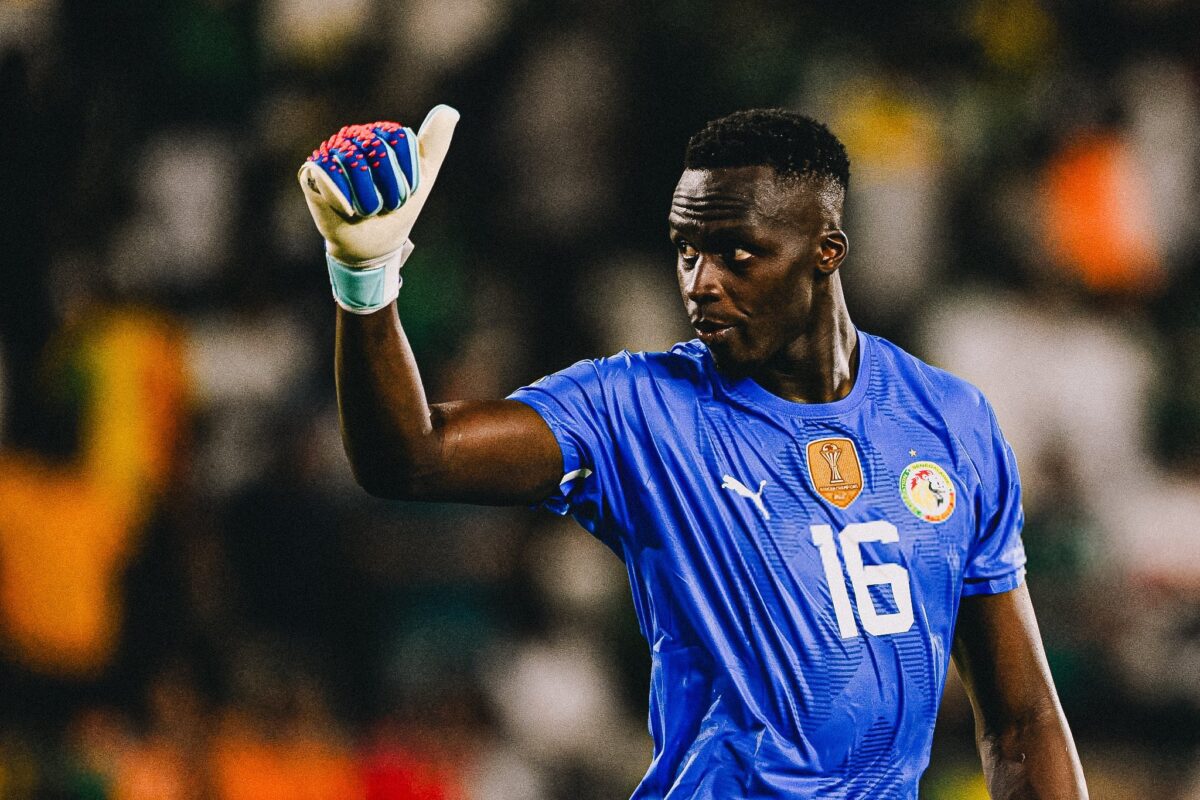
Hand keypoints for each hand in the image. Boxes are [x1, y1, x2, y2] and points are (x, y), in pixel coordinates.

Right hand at [298, 104, 458, 265]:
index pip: (400, 140)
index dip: (408, 173)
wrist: (374, 244)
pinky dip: (345, 199)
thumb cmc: (398, 210)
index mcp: (378, 135)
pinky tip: (347, 209)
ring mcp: (330, 153)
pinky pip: (329, 176)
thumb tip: (450, 111)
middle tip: (385, 204)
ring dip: (368, 197)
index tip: (405, 191)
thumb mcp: (423, 177)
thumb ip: (434, 144)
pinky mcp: (311, 173)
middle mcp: (352, 138)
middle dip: (390, 188)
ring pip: (354, 163)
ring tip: (368, 208)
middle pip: (377, 150)